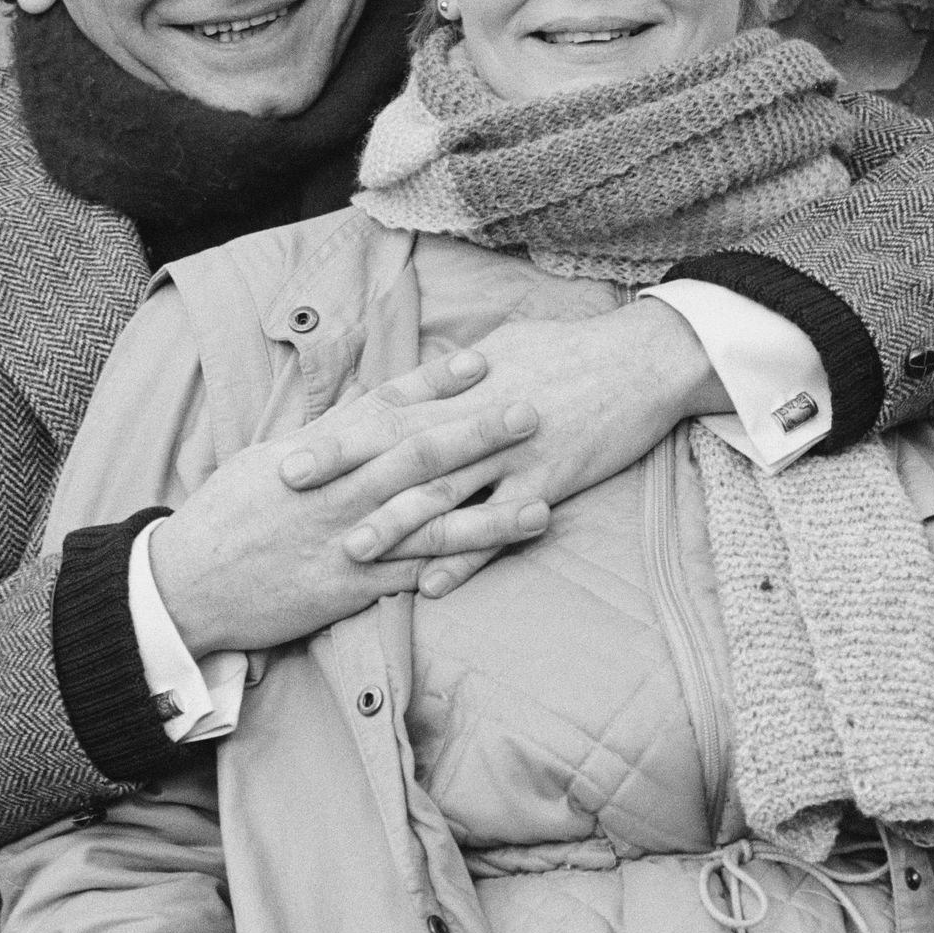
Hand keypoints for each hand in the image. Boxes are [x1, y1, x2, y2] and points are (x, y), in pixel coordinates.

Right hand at [149, 351, 550, 655]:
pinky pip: (409, 577)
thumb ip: (328, 435)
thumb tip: (371, 405)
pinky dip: (453, 570)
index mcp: (319, 451)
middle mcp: (338, 490)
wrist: (186, 583)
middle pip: (419, 455)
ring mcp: (346, 540)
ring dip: (490, 513)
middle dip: (478, 433)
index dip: (435, 383)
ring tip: (543, 502)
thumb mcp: (271, 458)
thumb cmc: (228, 514)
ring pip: (429, 522)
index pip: (385, 406)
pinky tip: (495, 564)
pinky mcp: (347, 589)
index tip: (483, 361)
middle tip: (533, 409)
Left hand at [284, 297, 729, 595]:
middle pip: (400, 451)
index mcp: (463, 388)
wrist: (643, 360)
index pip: (386, 412)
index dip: (337, 434)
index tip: (290, 453)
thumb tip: (416, 386)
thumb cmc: (571, 348)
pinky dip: (467, 556)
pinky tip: (434, 585)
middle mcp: (478, 421)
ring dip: (396, 523)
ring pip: (445, 494)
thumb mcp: (504, 347)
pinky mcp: (549, 484)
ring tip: (352, 549)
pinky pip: (501, 528)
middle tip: (292, 497)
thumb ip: (454, 376)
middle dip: (345, 473)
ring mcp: (513, 455)